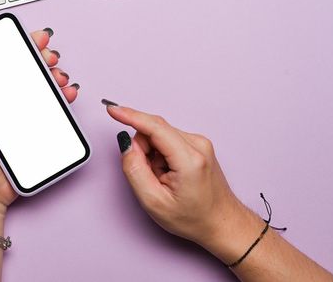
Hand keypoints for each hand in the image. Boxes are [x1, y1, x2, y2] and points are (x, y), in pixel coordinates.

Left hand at [0, 30, 79, 210]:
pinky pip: (51, 110)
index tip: (28, 38)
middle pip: (24, 71)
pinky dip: (62, 98)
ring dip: (53, 75)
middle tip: (48, 54)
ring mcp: (20, 116)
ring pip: (40, 87)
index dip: (14, 47)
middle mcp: (1, 103)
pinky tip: (66, 93)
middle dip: (39, 57)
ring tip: (58, 74)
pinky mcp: (34, 130)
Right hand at [105, 102, 264, 261]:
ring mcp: (200, 142)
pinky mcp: (197, 144)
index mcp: (189, 159)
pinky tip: (169, 173)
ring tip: (163, 178)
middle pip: (154, 130)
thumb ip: (134, 169)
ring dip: (152, 154)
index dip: (130, 116)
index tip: (112, 110)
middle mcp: (198, 144)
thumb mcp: (153, 201)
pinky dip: (161, 155)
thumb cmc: (193, 217)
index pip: (154, 127)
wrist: (221, 222)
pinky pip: (167, 140)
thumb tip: (126, 144)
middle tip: (150, 176)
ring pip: (158, 135)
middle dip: (142, 150)